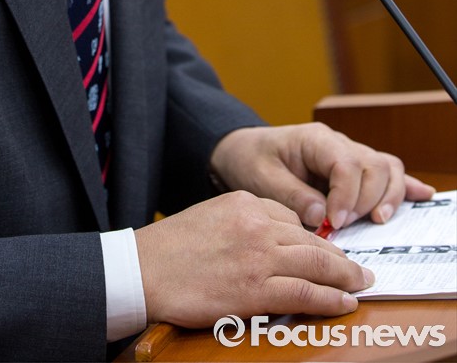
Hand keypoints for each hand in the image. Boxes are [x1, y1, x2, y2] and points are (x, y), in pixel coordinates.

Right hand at [134, 191, 371, 325]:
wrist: (145, 269)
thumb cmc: (172, 247)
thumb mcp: (211, 214)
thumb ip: (244, 221)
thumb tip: (277, 238)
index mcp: (245, 202)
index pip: (292, 218)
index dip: (316, 239)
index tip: (330, 251)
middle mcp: (257, 224)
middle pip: (312, 240)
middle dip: (341, 259)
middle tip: (360, 270)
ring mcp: (258, 257)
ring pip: (317, 265)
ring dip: (345, 278)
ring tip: (360, 285)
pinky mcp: (255, 290)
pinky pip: (305, 293)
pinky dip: (330, 299)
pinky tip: (344, 303)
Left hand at [209, 123, 434, 229]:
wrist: (243, 151)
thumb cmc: (250, 160)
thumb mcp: (260, 179)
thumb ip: (290, 196)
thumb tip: (320, 216)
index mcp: (314, 139)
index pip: (345, 162)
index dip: (346, 195)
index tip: (333, 222)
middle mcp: (336, 143)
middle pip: (372, 165)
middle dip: (365, 199)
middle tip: (343, 225)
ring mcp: (348, 154)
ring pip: (385, 168)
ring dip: (386, 196)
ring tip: (376, 221)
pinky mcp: (352, 170)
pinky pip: (385, 171)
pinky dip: (402, 185)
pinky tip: (421, 195)